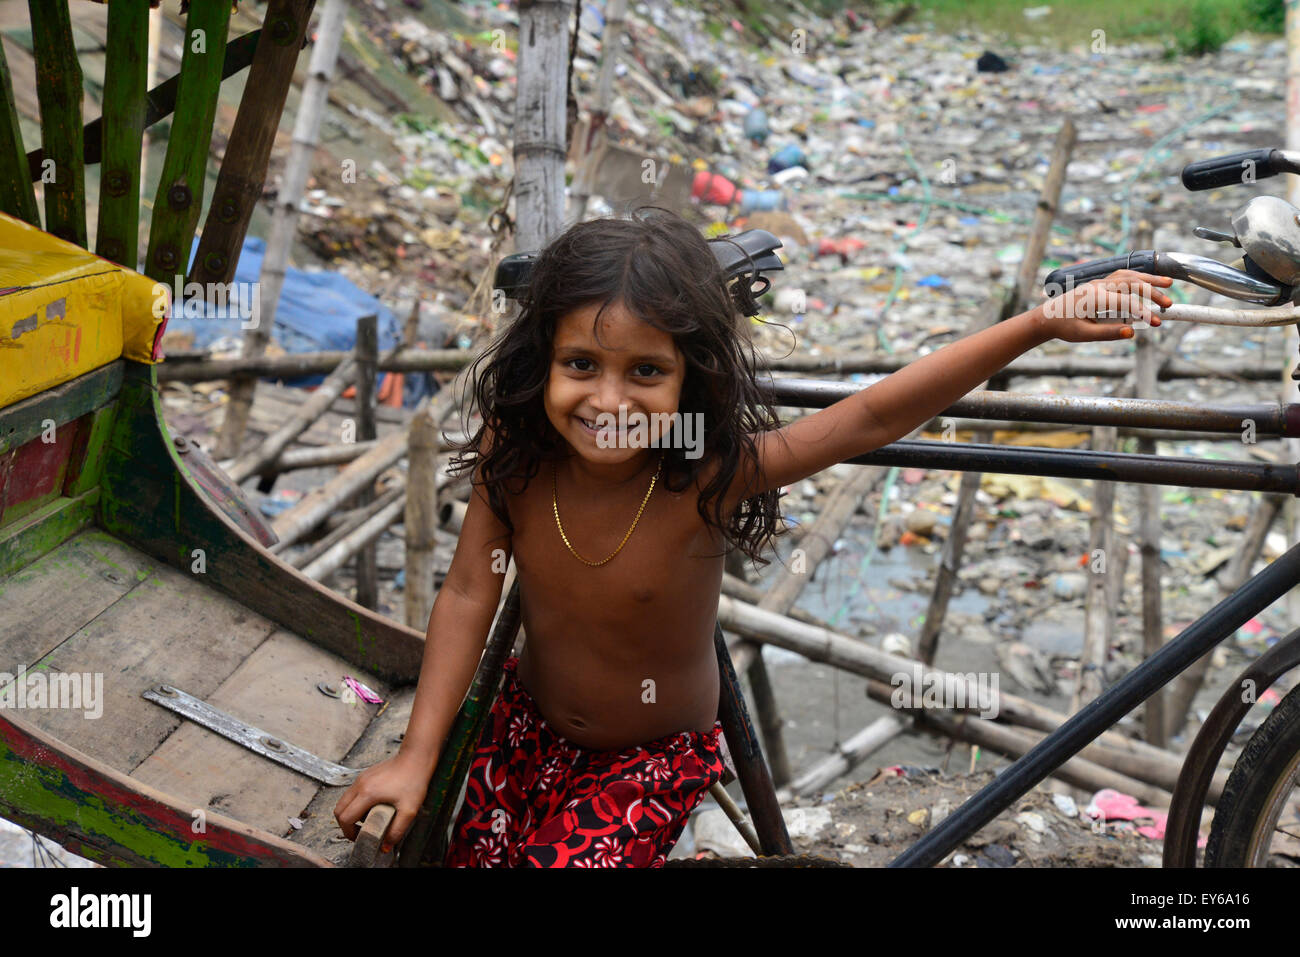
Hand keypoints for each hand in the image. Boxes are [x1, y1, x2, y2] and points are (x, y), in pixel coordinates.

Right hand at [333, 751, 431, 853]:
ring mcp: (360, 779)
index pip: (345, 818)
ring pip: (343, 801)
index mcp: (367, 793)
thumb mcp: (409, 810)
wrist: (416, 758)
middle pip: (339, 810)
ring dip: (349, 814)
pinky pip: (351, 793)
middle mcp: (360, 785)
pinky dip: (354, 804)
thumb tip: (386, 846)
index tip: (359, 837)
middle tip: (359, 832)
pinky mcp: (364, 775)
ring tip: (365, 821)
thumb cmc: (413, 780)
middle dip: (345, 825)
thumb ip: (397, 830)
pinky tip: (370, 807)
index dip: (349, 832)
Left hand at [1034, 270, 1172, 342]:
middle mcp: (1098, 287)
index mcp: (1094, 298)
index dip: (1144, 312)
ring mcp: (1099, 283)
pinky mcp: (1100, 284)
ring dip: (1149, 278)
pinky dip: (1138, 277)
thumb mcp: (1084, 335)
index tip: (1157, 322)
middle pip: (1132, 283)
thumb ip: (1108, 333)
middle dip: (1153, 292)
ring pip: (1128, 275)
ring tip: (1168, 284)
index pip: (1126, 302)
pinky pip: (1122, 276)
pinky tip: (1148, 281)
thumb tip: (1132, 332)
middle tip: (1169, 305)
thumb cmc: (1064, 327)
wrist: (1047, 317)